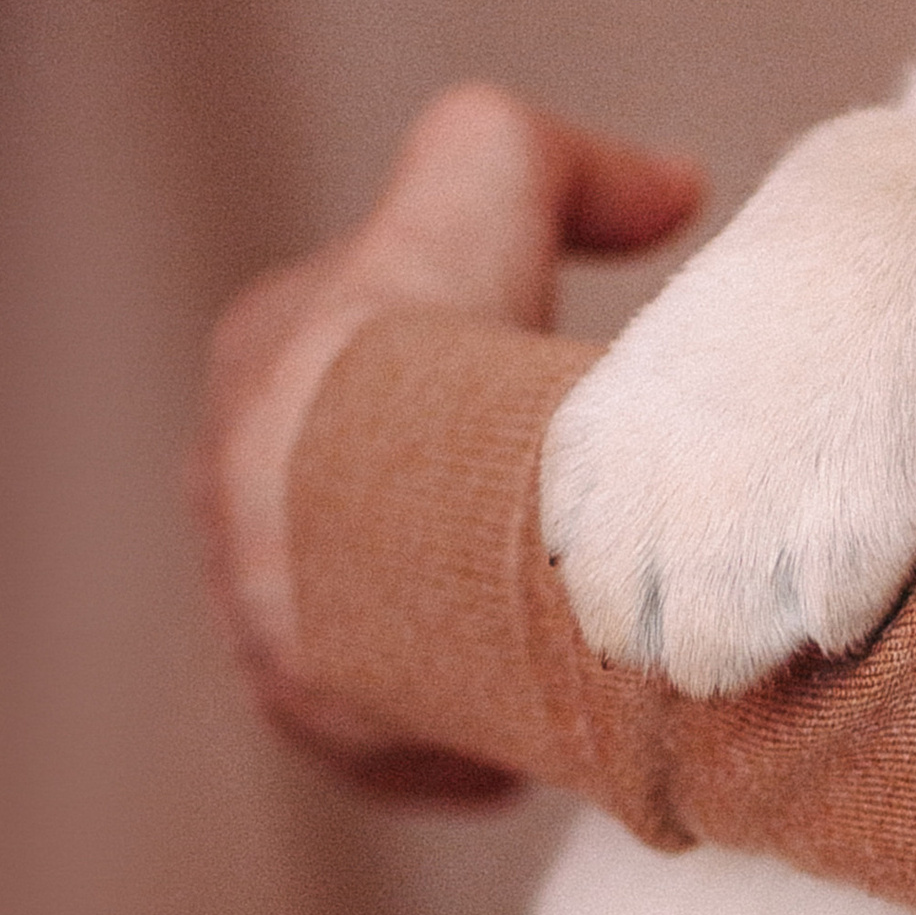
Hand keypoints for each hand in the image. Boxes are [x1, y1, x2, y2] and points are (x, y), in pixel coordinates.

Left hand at [191, 82, 702, 789]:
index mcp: (271, 365)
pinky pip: (380, 732)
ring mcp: (262, 609)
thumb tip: (674, 186)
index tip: (555, 432)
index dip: (461, 386)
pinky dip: (448, 737)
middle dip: (454, 528)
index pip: (361, 366)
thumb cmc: (431, 354)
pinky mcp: (309, 712)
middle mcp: (241, 489)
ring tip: (557, 656)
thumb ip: (570, 168)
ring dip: (454, 638)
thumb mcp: (491, 183)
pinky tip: (515, 746)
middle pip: (368, 510)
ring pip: (376, 622)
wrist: (385, 516)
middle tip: (564, 557)